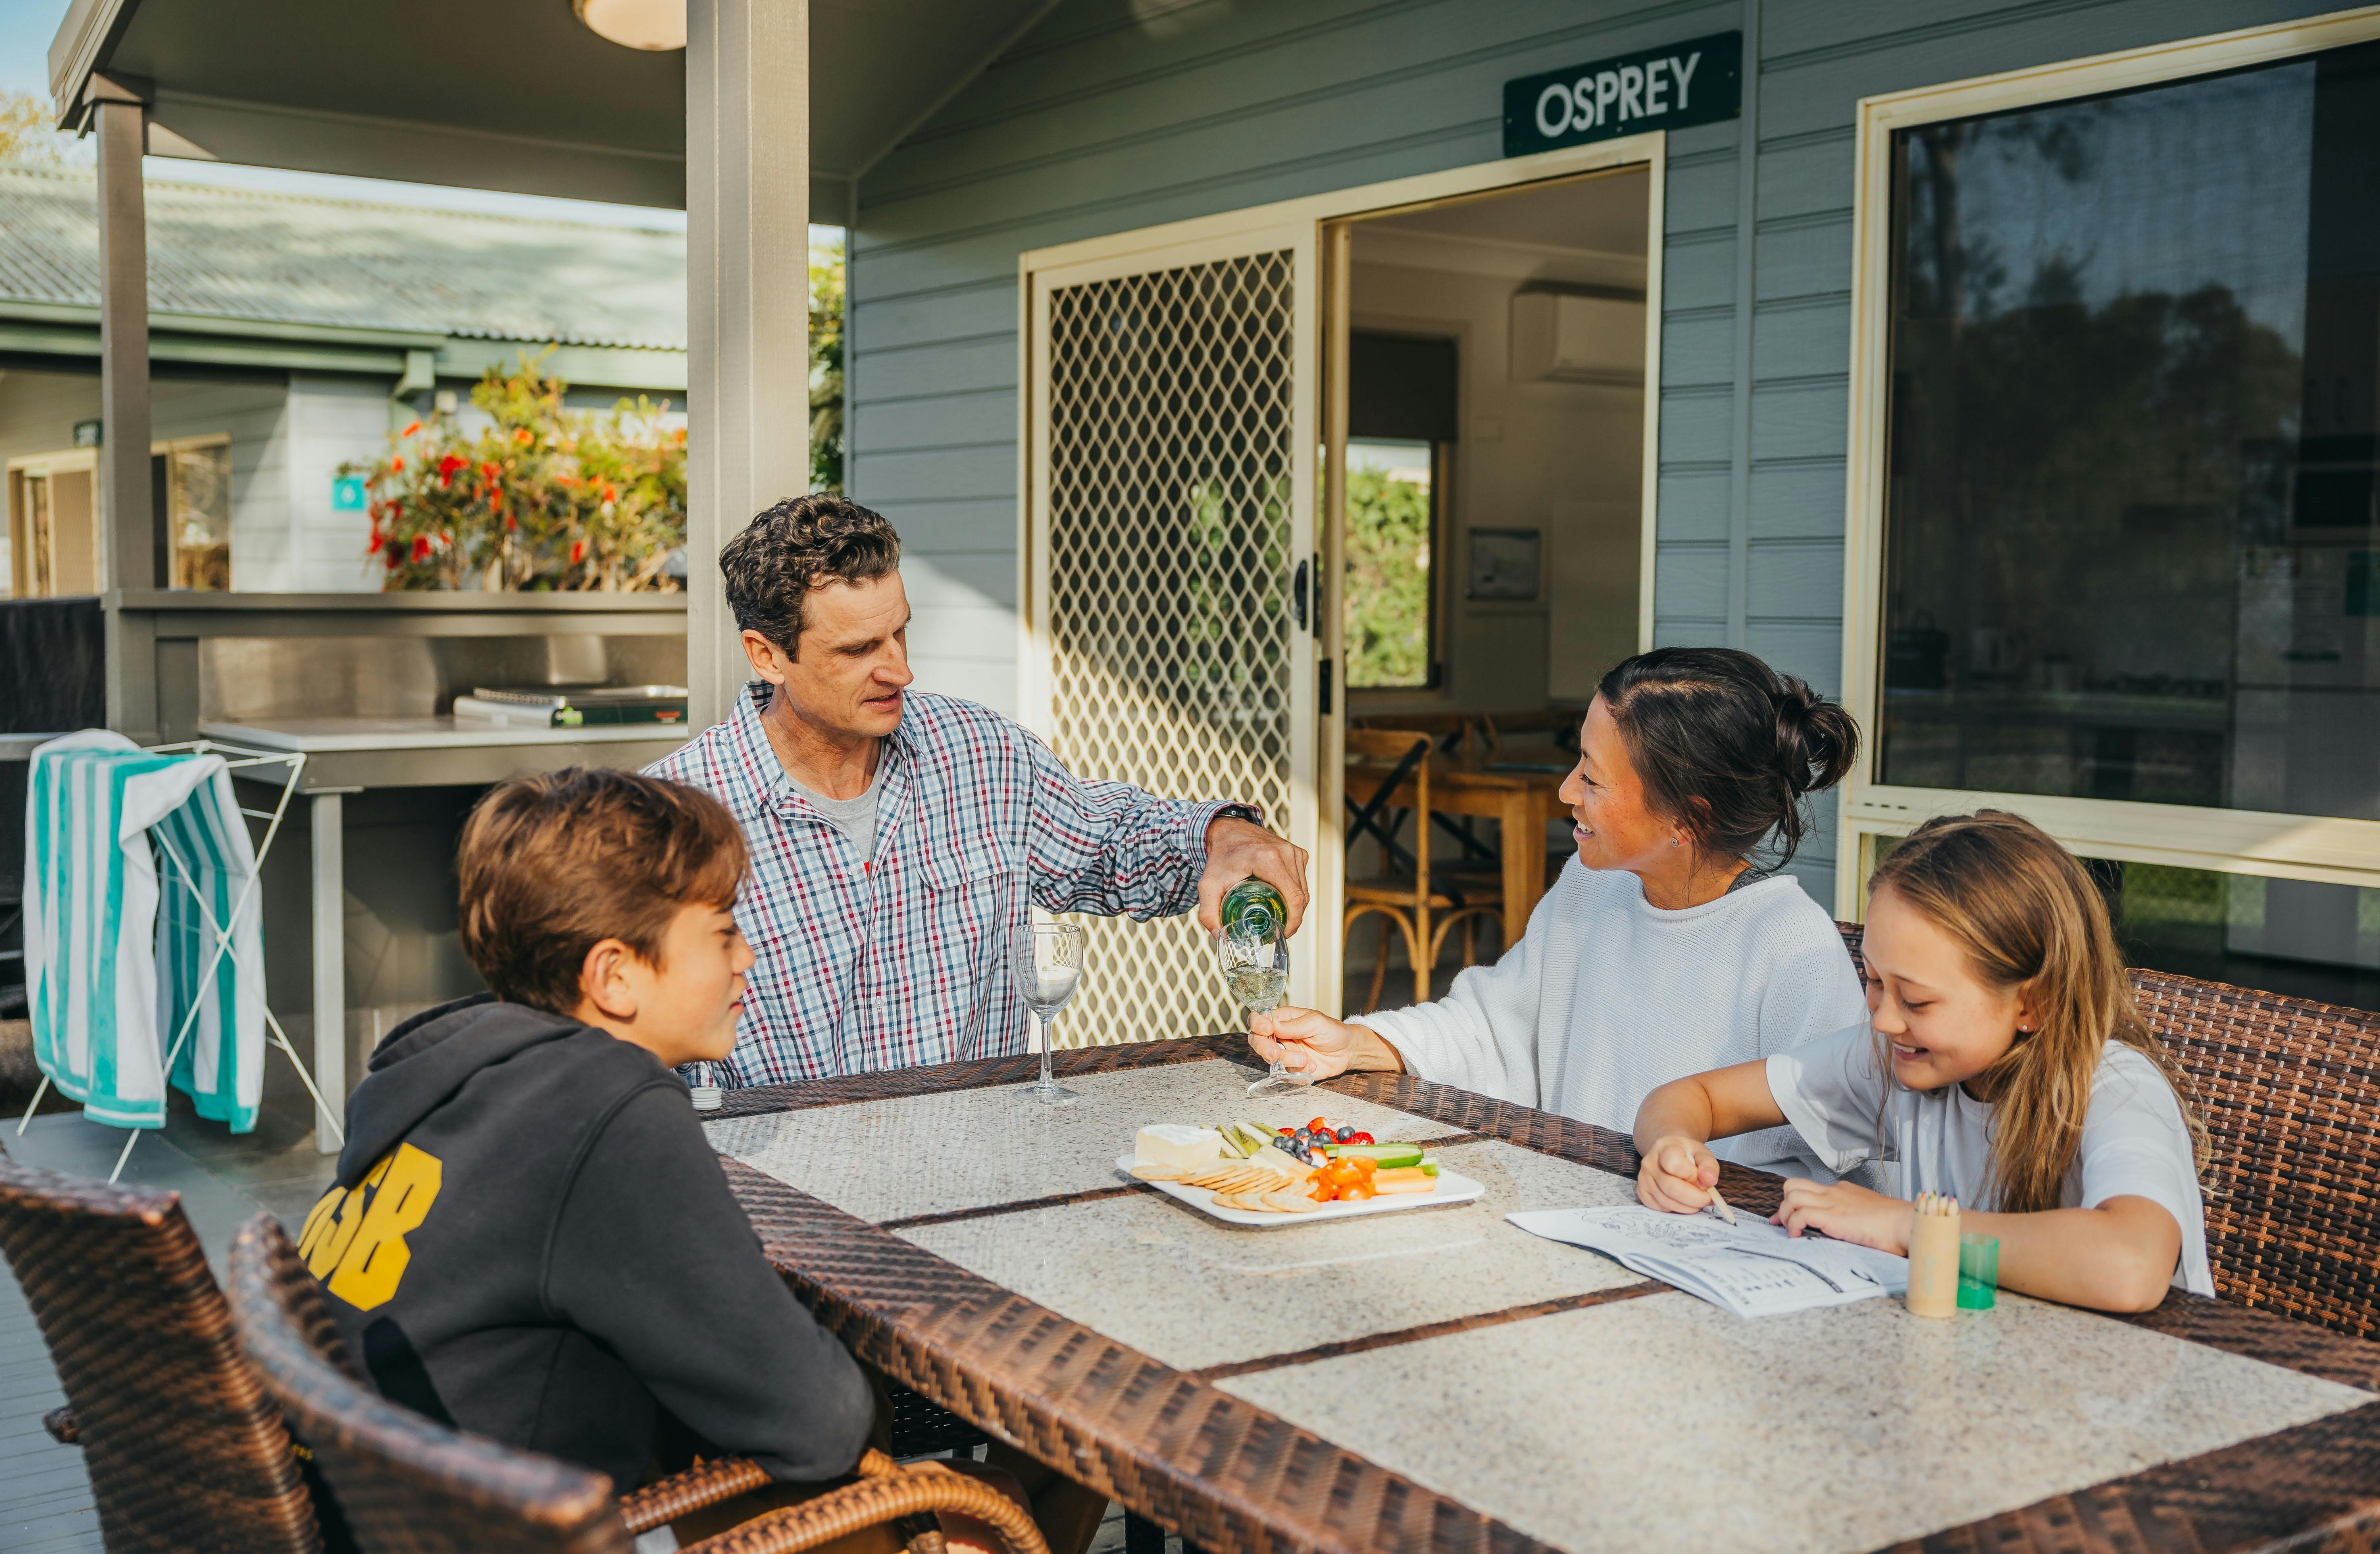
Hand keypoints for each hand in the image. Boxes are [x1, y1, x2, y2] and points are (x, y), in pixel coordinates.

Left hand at [1198, 817, 1310, 934]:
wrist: (1227, 830)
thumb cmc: (1219, 856)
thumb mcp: (1208, 885)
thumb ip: (1208, 913)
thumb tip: (1220, 937)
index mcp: (1268, 859)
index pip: (1293, 897)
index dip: (1294, 920)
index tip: (1284, 933)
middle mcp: (1285, 853)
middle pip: (1301, 895)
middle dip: (1293, 918)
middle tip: (1279, 930)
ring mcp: (1293, 851)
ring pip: (1304, 889)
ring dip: (1295, 906)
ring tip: (1280, 918)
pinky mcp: (1297, 852)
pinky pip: (1302, 880)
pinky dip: (1295, 893)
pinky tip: (1282, 900)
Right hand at [1247, 1005, 1364, 1079]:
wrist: (1347, 1051)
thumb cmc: (1332, 1031)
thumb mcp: (1315, 1022)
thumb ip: (1293, 1025)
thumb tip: (1271, 1024)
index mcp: (1283, 1019)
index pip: (1259, 1019)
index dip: (1257, 1024)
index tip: (1267, 1029)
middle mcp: (1279, 1036)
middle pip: (1257, 1040)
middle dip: (1264, 1047)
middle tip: (1276, 1052)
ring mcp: (1284, 1052)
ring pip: (1269, 1058)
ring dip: (1285, 1060)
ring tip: (1305, 1059)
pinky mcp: (1291, 1068)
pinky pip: (1285, 1072)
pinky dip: (1297, 1070)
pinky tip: (1312, 1065)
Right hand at [1637, 1135, 1719, 1213]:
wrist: (1669, 1152)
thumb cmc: (1687, 1154)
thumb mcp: (1702, 1153)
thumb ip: (1708, 1165)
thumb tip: (1709, 1181)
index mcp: (1664, 1147)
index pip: (1674, 1164)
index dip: (1693, 1176)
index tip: (1705, 1180)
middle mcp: (1649, 1162)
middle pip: (1670, 1187)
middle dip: (1695, 1198)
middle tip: (1707, 1198)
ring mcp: (1643, 1178)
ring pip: (1666, 1202)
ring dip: (1688, 1207)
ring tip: (1698, 1200)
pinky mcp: (1642, 1192)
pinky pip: (1660, 1208)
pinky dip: (1676, 1210)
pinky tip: (1684, 1202)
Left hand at [1771, 1178, 1910, 1253]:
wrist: (1908, 1223)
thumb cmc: (1895, 1226)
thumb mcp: (1869, 1216)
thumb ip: (1854, 1219)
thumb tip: (1847, 1232)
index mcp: (1843, 1191)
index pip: (1809, 1188)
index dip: (1794, 1202)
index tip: (1788, 1219)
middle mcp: (1834, 1192)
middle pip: (1793, 1185)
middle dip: (1784, 1204)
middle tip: (1783, 1223)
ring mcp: (1832, 1202)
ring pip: (1791, 1196)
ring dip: (1786, 1214)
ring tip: (1791, 1231)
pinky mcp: (1833, 1216)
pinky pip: (1800, 1214)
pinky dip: (1793, 1225)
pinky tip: (1798, 1237)